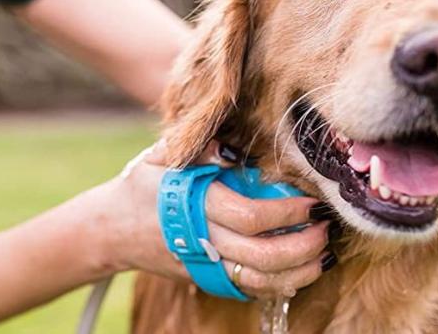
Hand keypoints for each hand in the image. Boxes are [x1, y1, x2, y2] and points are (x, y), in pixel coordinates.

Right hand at [104, 138, 331, 297]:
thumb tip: (236, 150)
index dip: (287, 212)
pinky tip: (302, 271)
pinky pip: (250, 290)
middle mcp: (202, 240)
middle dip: (303, 245)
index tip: (311, 201)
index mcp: (194, 205)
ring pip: (260, 280)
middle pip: (262, 255)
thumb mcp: (162, 155)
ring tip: (323, 253)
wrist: (112, 228)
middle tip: (325, 229)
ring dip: (299, 271)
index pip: (250, 216)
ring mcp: (204, 265)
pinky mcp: (207, 280)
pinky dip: (281, 285)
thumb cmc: (143, 184)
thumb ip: (200, 148)